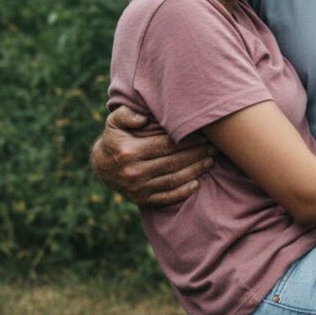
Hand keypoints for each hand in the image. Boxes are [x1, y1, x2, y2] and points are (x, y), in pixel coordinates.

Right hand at [91, 105, 214, 205]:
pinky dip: (182, 192)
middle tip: (214, 147)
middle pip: (174, 162)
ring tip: (210, 161)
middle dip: (197, 154)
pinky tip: (197, 184)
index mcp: (130, 151)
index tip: (204, 135)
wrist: (101, 166)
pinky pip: (165, 198)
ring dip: (195, 171)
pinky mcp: (141, 199)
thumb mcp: (114, 122)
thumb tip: (143, 118)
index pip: (167, 145)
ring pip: (173, 180)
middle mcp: (134, 172)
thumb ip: (126, 115)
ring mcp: (138, 188)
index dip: (188, 140)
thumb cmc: (115, 138)